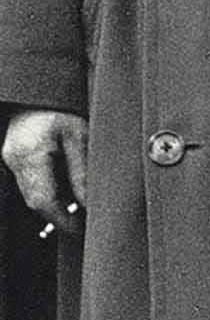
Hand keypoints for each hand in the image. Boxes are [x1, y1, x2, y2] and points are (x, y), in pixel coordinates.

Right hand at [4, 110, 84, 234]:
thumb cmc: (62, 107)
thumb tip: (89, 202)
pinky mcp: (14, 158)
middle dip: (58, 217)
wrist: (40, 90)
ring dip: (53, 206)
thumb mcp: (80, 136)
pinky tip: (65, 197)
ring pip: (31, 194)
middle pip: (35, 200)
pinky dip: (47, 193)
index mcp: (30, 154)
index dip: (62, 219)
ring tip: (77, 214)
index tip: (81, 229)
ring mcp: (11, 159)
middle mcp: (14, 159)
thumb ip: (82, 171)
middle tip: (82, 226)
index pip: (43, 200)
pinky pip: (30, 184)